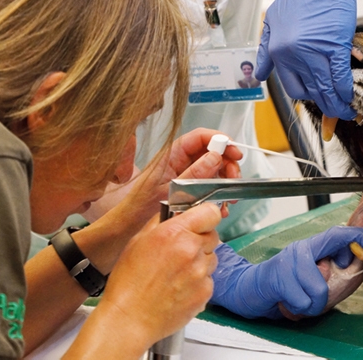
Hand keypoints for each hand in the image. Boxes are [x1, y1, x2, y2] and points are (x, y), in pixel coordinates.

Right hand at [81, 203, 221, 353]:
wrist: (129, 319)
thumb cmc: (128, 282)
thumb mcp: (138, 241)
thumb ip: (161, 223)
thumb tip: (174, 214)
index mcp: (175, 233)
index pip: (210, 213)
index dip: (205, 216)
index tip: (198, 222)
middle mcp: (192, 250)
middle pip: (212, 236)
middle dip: (200, 241)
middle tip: (180, 252)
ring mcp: (201, 273)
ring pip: (211, 259)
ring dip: (199, 262)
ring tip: (176, 274)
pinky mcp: (205, 293)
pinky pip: (209, 280)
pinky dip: (198, 283)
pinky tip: (178, 289)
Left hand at [87, 129, 242, 224]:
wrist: (128, 225)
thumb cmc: (140, 206)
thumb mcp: (171, 188)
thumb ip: (194, 173)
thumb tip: (215, 156)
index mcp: (172, 154)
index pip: (200, 137)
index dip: (220, 140)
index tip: (234, 152)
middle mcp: (179, 161)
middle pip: (211, 152)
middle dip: (227, 164)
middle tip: (234, 177)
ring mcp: (185, 174)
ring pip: (213, 170)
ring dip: (224, 182)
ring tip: (228, 197)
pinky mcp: (188, 189)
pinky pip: (208, 186)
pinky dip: (217, 195)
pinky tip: (219, 206)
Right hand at [209, 226, 362, 319]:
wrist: (250, 291)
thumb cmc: (287, 286)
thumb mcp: (316, 276)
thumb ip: (338, 270)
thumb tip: (361, 264)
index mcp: (313, 246)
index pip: (341, 234)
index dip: (362, 238)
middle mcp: (302, 248)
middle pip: (332, 253)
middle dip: (334, 278)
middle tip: (320, 291)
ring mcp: (289, 261)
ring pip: (320, 288)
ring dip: (314, 303)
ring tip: (302, 300)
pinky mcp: (278, 277)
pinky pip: (304, 301)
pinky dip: (300, 309)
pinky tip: (290, 303)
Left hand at [255, 0, 362, 119]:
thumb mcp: (274, 20)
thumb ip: (266, 50)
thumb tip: (261, 74)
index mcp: (276, 49)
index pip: (292, 87)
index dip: (308, 97)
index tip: (319, 101)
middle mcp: (292, 53)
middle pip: (310, 92)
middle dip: (324, 105)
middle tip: (336, 109)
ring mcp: (313, 50)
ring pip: (326, 89)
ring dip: (338, 104)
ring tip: (347, 109)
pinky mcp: (335, 45)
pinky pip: (340, 77)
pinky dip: (346, 91)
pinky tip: (351, 96)